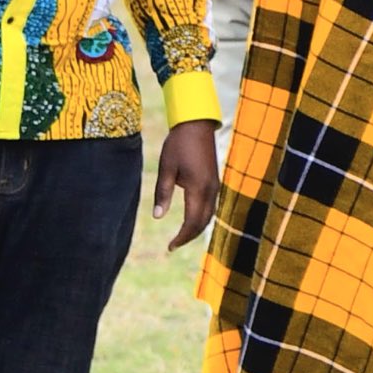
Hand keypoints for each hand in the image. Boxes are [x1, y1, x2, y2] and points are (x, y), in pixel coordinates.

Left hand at [155, 119, 221, 247]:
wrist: (196, 125)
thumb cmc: (178, 145)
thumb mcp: (166, 169)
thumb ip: (163, 193)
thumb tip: (157, 217)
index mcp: (199, 188)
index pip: (192, 222)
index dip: (182, 237)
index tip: (169, 247)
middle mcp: (211, 190)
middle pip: (203, 222)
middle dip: (189, 236)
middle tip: (173, 245)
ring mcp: (215, 185)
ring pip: (209, 215)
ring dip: (197, 228)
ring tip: (181, 236)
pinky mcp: (214, 181)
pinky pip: (211, 206)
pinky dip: (202, 217)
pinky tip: (192, 219)